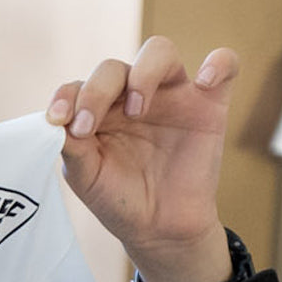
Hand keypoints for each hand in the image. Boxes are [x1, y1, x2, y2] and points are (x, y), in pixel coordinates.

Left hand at [45, 37, 238, 281]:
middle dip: (96, 92)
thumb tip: (57, 121)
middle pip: (113, 68)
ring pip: (160, 52)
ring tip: (136, 109)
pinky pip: (225, 66)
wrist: (161, 230)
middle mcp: (131, 95)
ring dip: (143, 73)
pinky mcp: (209, 105)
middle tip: (89, 126)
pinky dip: (219, 63)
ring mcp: (171, 96)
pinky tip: (204, 82)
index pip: (78, 86)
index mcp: (99, 109)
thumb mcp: (86, 177)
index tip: (57, 120)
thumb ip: (72, 146)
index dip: (66, 96)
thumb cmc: (120, 199)